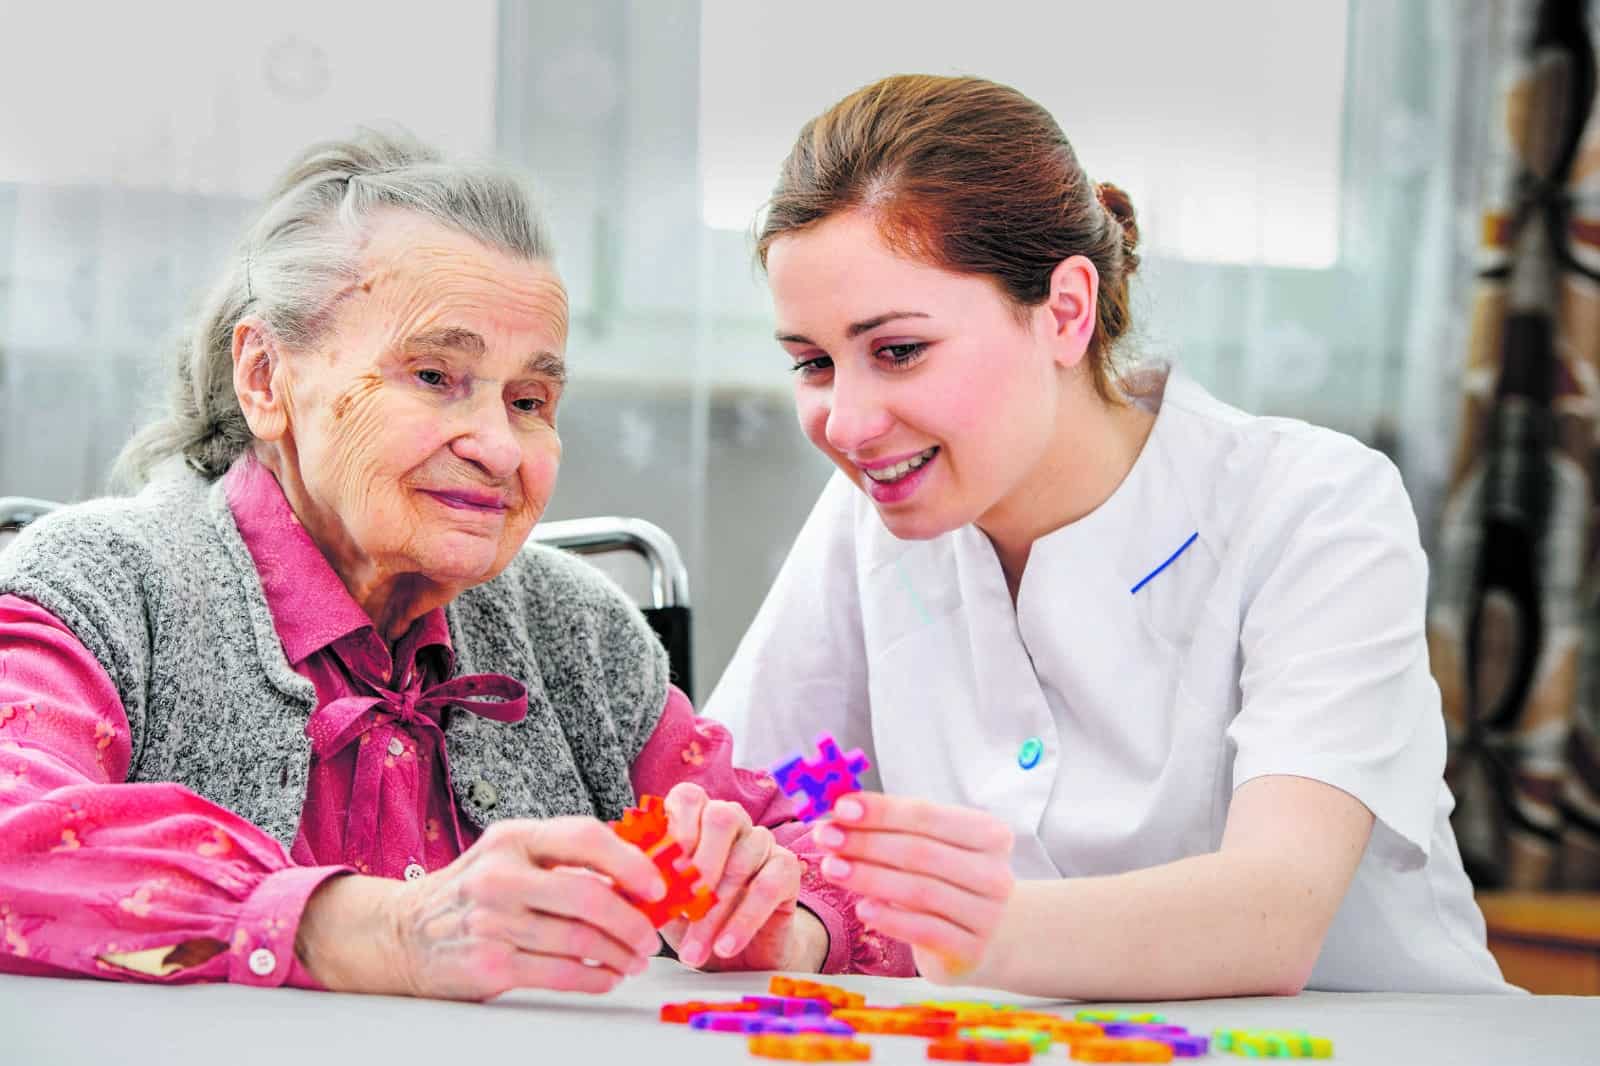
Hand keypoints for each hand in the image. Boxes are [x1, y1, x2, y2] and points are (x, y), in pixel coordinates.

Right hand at [296, 817, 666, 999]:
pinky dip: (595, 977)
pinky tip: (607, 976)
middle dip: (632, 919)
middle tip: (651, 935)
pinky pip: (560, 973)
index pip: (584, 837)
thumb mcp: (510, 855)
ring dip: (619, 953)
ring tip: (634, 958)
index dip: (630, 861)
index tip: (656, 884)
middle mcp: (501, 875)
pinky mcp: (489, 964)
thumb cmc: (473, 892)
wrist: (403, 932)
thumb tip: (638, 871)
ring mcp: (492, 921)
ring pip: (579, 939)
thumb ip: (563, 858)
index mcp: (514, 837)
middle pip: (588, 895)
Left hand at [657, 781, 818, 971]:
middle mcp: (732, 820)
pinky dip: (744, 920)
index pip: (689, 797)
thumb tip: (617, 880)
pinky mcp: (787, 869)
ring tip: (693, 951)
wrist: (738, 954)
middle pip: (722, 818)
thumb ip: (641, 884)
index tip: (663, 873)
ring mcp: (762, 842)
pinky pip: (769, 886)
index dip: (676, 828)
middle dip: (699, 867)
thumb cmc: (692, 918)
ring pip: (743, 861)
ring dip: (715, 911)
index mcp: (697, 817)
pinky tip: (725, 946)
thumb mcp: (660, 901)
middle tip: (681, 910)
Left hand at [812, 792, 1013, 983]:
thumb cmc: (948, 881)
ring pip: (919, 891)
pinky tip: (862, 909)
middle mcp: (994, 873)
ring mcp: (987, 915)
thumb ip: (896, 827)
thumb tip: (840, 811)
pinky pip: (924, 931)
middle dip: (866, 842)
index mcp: (989, 834)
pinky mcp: (970, 950)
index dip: (881, 811)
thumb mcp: (934, 847)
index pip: (928, 815)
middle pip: (920, 852)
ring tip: (831, 868)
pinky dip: (890, 918)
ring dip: (869, 878)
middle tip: (825, 837)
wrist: (985, 938)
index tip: (840, 808)